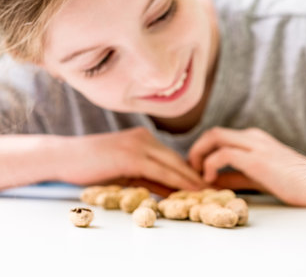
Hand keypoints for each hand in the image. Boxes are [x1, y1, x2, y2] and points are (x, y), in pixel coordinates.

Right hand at [57, 127, 206, 192]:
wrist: (65, 157)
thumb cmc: (91, 166)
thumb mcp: (124, 171)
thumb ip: (147, 178)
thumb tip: (170, 191)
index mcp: (144, 139)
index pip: (173, 158)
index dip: (190, 171)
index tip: (207, 184)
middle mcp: (145, 138)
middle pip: (177, 160)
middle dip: (197, 176)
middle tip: (215, 189)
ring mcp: (138, 145)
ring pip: (172, 165)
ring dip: (191, 180)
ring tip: (207, 193)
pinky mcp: (131, 156)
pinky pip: (159, 171)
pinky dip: (175, 182)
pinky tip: (188, 190)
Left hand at [188, 127, 305, 205]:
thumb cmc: (293, 185)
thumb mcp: (257, 178)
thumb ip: (235, 177)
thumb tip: (211, 181)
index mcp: (255, 139)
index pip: (221, 137)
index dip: (203, 152)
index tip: (196, 170)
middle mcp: (253, 137)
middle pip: (214, 132)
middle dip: (197, 150)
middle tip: (192, 170)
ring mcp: (255, 145)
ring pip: (215, 136)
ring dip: (199, 155)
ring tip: (199, 175)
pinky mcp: (256, 158)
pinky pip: (223, 154)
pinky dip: (210, 166)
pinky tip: (211, 180)